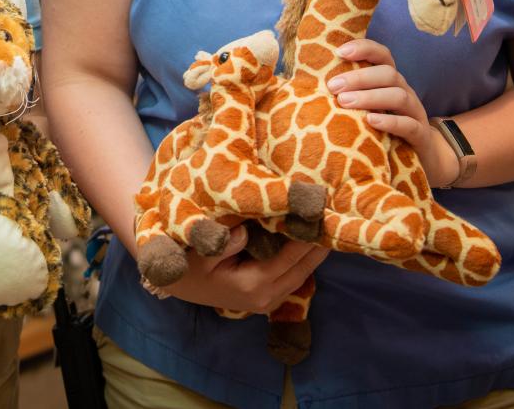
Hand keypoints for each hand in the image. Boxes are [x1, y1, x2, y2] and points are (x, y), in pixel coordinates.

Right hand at [155, 226, 326, 314]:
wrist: (178, 285)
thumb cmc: (188, 265)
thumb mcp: (201, 252)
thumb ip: (225, 241)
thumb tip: (248, 229)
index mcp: (253, 285)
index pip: (290, 258)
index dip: (307, 236)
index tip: (320, 211)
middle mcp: (266, 297)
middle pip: (305, 268)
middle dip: (319, 242)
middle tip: (334, 213)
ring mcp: (268, 301)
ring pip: (303, 274)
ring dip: (315, 251)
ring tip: (327, 222)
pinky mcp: (268, 298)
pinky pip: (294, 276)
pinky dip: (304, 258)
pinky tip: (311, 238)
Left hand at [326, 40, 459, 188]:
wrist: (423, 159)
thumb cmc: (383, 129)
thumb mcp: (366, 108)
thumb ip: (346, 95)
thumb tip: (303, 87)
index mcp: (390, 81)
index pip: (382, 55)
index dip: (364, 48)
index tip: (339, 52)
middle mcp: (404, 91)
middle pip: (388, 73)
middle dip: (359, 77)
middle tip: (333, 86)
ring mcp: (415, 112)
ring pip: (399, 95)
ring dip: (370, 96)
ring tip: (345, 102)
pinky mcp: (420, 135)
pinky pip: (409, 124)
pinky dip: (390, 120)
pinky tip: (371, 121)